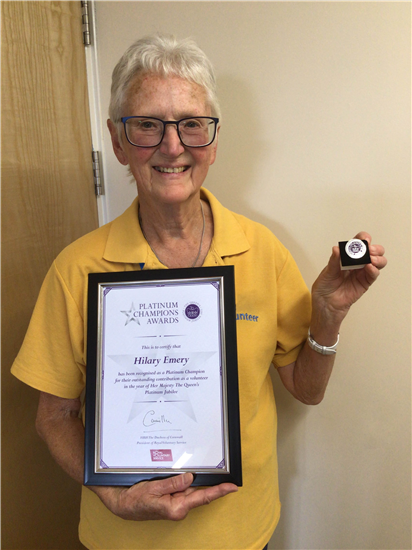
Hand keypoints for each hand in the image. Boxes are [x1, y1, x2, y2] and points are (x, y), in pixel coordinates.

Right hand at [92, 473, 237, 520]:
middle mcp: (179, 507)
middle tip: (224, 470)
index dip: (219, 491)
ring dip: (196, 480)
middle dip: (211, 482)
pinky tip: (187, 473)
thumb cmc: (136, 500)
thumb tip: (190, 478)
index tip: (233, 487)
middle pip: (199, 492)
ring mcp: (176, 503)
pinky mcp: (172, 498)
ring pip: (191, 488)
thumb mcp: (154, 488)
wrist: (123, 505)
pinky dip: (186, 480)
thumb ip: (173, 483)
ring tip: (204, 468)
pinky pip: (183, 488)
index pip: (203, 497)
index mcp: (177, 508)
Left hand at [311, 232, 386, 326]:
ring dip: (377, 258)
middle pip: (372, 251)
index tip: (364, 239)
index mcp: (346, 257)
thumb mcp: (326, 273)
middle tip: (369, 250)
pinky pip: (373, 275)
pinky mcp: (364, 283)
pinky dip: (374, 270)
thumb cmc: (324, 288)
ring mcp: (361, 273)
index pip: (357, 243)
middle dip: (373, 248)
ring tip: (371, 259)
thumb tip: (336, 249)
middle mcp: (356, 263)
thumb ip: (334, 261)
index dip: (362, 239)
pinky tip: (369, 267)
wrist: (325, 305)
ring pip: (377, 261)